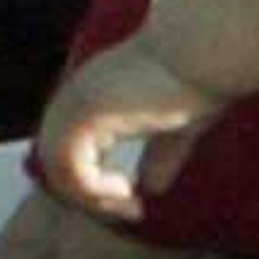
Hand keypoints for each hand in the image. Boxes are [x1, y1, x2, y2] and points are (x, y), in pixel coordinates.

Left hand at [34, 37, 218, 224]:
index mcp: (92, 95)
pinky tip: (127, 191)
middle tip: (129, 209)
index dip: (91, 183)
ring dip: (91, 199)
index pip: (66, 151)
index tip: (132, 200)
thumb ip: (160, 156)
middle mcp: (76, 96)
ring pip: (56, 171)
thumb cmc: (199, 77)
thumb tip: (151, 188)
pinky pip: (70, 170)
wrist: (204, 49)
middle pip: (54, 164)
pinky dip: (93, 190)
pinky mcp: (86, 114)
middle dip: (88, 196)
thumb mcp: (177, 126)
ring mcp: (76, 104)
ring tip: (128, 204)